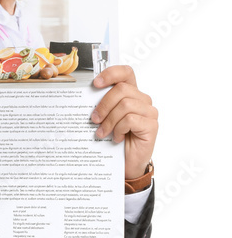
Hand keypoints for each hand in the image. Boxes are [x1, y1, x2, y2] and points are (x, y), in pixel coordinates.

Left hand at [90, 65, 157, 179]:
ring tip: (102, 133)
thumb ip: (102, 106)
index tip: (95, 84)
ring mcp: (149, 112)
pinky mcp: (151, 125)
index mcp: (131, 94)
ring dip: (109, 120)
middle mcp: (142, 100)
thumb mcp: (106, 119)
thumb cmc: (115, 140)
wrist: (126, 164)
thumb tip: (85, 97)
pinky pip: (130, 120)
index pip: (126, 73)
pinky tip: (116, 138)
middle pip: (122, 89)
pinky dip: (119, 129)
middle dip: (104, 104)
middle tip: (94, 119)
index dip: (111, 73)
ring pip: (125, 105)